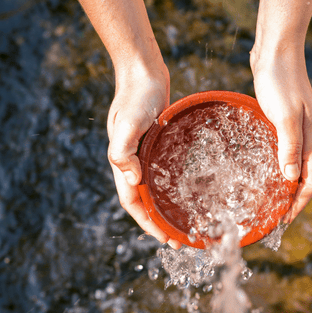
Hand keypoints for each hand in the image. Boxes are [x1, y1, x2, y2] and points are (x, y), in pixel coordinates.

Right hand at [107, 63, 181, 248]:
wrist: (143, 72)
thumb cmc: (136, 96)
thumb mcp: (128, 122)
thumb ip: (123, 151)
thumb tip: (132, 180)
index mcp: (123, 163)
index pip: (134, 203)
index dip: (148, 223)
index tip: (166, 239)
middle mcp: (133, 163)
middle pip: (145, 202)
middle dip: (160, 223)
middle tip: (181, 240)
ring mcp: (145, 155)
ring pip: (155, 190)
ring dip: (167, 209)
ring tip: (185, 223)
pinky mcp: (157, 146)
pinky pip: (164, 174)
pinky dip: (173, 188)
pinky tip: (188, 192)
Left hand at [251, 48, 311, 222]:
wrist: (276, 50)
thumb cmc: (280, 81)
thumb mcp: (284, 115)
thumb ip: (289, 146)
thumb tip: (290, 179)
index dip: (300, 203)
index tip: (284, 220)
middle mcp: (308, 138)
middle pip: (305, 177)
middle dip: (294, 199)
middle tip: (275, 215)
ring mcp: (297, 130)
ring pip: (295, 166)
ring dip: (285, 185)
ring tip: (269, 200)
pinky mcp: (284, 122)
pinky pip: (284, 152)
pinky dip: (277, 167)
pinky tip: (262, 170)